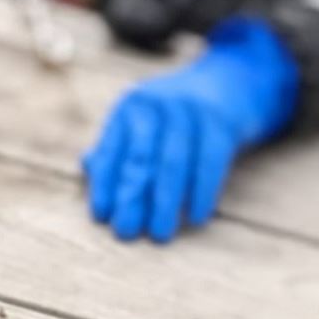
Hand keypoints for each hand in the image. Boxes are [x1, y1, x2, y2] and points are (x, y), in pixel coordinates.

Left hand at [82, 18, 299, 242]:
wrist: (230, 84)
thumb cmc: (177, 117)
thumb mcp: (144, 123)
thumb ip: (118, 145)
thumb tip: (89, 168)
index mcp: (129, 109)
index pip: (111, 150)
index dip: (104, 184)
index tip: (101, 216)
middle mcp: (154, 105)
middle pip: (139, 157)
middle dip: (130, 197)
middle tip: (125, 232)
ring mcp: (188, 111)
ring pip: (172, 163)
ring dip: (164, 202)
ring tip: (159, 233)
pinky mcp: (220, 122)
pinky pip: (208, 163)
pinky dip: (201, 192)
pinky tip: (194, 217)